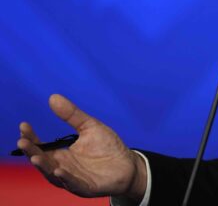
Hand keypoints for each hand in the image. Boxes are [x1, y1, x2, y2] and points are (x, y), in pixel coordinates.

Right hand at [16, 94, 146, 200]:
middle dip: (31, 152)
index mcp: (61, 154)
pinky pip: (73, 184)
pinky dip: (65, 178)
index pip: (40, 147)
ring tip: (35, 156)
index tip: (24, 125)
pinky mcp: (86, 187)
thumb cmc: (107, 146)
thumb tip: (53, 97)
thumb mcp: (89, 126)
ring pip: (53, 174)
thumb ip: (72, 115)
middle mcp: (62, 167)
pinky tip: (59, 170)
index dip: (31, 137)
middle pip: (42, 161)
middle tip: (22, 141)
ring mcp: (73, 178)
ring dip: (44, 166)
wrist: (128, 163)